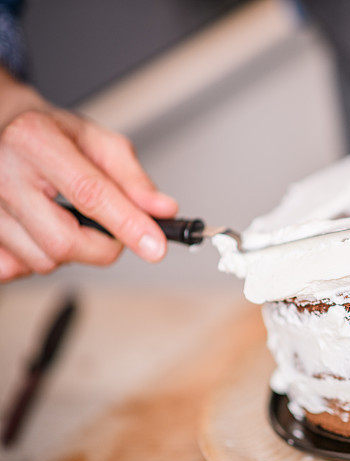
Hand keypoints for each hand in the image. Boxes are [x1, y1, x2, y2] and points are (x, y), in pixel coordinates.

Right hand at [0, 70, 177, 280]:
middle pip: (63, 241)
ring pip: (43, 260)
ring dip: (72, 252)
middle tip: (114, 233)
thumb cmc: (53, 137)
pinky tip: (43, 231)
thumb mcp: (100, 142)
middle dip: (102, 248)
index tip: (156, 246)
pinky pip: (15, 269)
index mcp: (35, 139)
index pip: (90, 193)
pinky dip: (40, 258)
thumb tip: (162, 210)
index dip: (127, 224)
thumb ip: (134, 179)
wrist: (5, 130)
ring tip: (70, 219)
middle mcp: (1, 172)